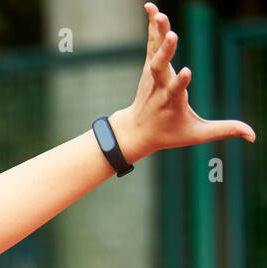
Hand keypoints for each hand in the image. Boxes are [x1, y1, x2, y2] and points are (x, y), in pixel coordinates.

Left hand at [112, 3, 254, 162]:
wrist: (134, 131)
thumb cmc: (167, 134)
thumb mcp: (195, 135)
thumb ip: (223, 130)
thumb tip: (253, 136)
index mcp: (171, 101)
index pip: (176, 89)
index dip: (180, 81)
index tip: (185, 71)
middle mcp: (159, 85)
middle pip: (161, 66)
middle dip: (165, 51)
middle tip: (171, 35)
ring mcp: (152, 73)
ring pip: (154, 50)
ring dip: (158, 32)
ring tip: (159, 13)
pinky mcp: (149, 64)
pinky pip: (151, 42)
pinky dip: (152, 25)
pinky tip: (151, 7)